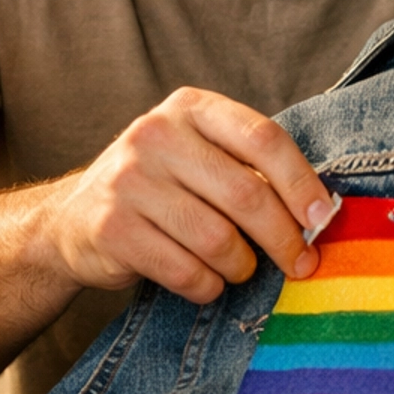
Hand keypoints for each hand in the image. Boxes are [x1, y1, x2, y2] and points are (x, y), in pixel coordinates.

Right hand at [36, 87, 337, 304]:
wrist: (72, 219)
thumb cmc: (160, 188)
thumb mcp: (198, 156)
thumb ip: (249, 169)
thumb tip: (319, 212)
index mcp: (189, 108)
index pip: (262, 138)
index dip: (300, 182)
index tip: (322, 218)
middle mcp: (155, 135)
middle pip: (245, 194)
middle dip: (282, 238)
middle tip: (300, 264)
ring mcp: (128, 181)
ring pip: (217, 239)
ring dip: (241, 266)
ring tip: (239, 269)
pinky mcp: (111, 228)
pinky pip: (185, 271)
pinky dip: (207, 286)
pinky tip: (206, 281)